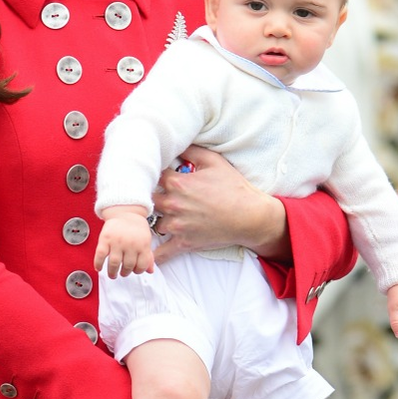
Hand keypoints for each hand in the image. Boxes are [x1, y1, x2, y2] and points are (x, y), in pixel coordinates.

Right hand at [94, 208, 153, 278]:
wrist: (125, 211)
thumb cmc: (135, 227)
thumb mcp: (146, 240)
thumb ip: (148, 256)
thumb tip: (150, 271)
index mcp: (142, 244)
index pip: (141, 265)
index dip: (138, 271)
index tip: (134, 271)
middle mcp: (130, 244)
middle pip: (127, 266)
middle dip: (125, 272)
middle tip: (123, 273)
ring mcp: (117, 241)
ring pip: (114, 263)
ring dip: (113, 272)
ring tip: (113, 274)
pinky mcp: (105, 239)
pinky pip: (100, 255)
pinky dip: (98, 264)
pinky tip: (99, 268)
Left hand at [152, 146, 289, 264]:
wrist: (250, 216)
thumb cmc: (234, 187)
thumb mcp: (214, 161)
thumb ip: (192, 151)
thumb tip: (177, 143)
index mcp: (177, 183)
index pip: (152, 176)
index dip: (152, 175)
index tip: (154, 176)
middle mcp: (173, 204)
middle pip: (148, 200)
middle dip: (152, 198)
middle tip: (156, 196)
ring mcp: (177, 225)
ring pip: (152, 223)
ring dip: (156, 220)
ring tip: (160, 218)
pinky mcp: (183, 243)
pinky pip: (162, 252)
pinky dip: (154, 255)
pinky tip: (147, 254)